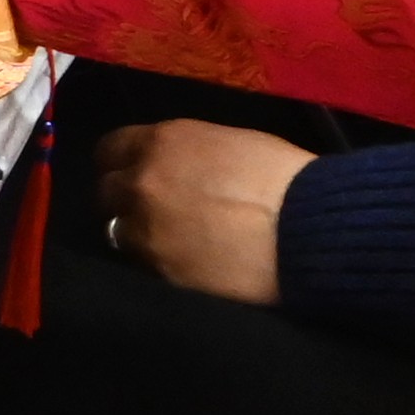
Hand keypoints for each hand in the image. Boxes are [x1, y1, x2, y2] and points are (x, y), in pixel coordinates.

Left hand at [97, 120, 304, 307]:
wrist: (309, 232)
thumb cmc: (285, 179)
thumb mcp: (230, 144)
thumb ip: (188, 152)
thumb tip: (178, 166)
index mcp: (161, 142)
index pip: (109, 149)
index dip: (119, 162)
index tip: (129, 171)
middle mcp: (141, 183)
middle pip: (105, 192)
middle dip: (121, 199)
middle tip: (148, 209)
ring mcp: (145, 231)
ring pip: (116, 231)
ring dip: (135, 233)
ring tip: (166, 240)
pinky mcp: (158, 272)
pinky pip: (140, 264)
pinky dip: (154, 262)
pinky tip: (182, 261)